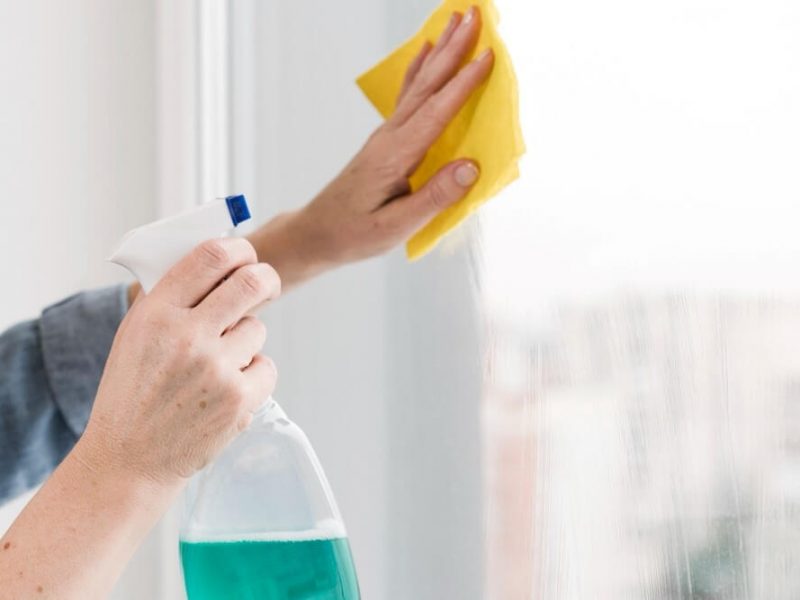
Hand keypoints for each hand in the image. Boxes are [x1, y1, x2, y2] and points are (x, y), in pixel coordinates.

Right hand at [80, 238, 279, 484]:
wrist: (130, 460)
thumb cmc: (132, 395)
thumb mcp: (135, 336)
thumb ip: (171, 300)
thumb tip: (218, 265)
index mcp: (156, 313)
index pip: (210, 256)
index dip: (238, 249)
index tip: (245, 255)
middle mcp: (187, 335)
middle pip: (251, 282)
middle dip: (266, 279)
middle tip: (266, 285)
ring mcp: (216, 368)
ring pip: (257, 329)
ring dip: (246, 342)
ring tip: (216, 367)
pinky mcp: (239, 398)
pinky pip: (266, 366)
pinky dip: (253, 375)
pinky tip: (226, 391)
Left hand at [251, 6, 493, 286]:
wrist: (317, 232)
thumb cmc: (354, 234)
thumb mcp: (395, 226)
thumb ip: (434, 197)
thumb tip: (471, 167)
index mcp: (396, 156)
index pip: (436, 113)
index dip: (463, 84)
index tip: (488, 55)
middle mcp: (391, 137)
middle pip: (427, 85)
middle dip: (453, 49)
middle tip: (475, 15)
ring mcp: (386, 135)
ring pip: (419, 85)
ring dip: (440, 51)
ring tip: (456, 21)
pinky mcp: (386, 140)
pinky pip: (408, 96)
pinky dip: (420, 70)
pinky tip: (426, 53)